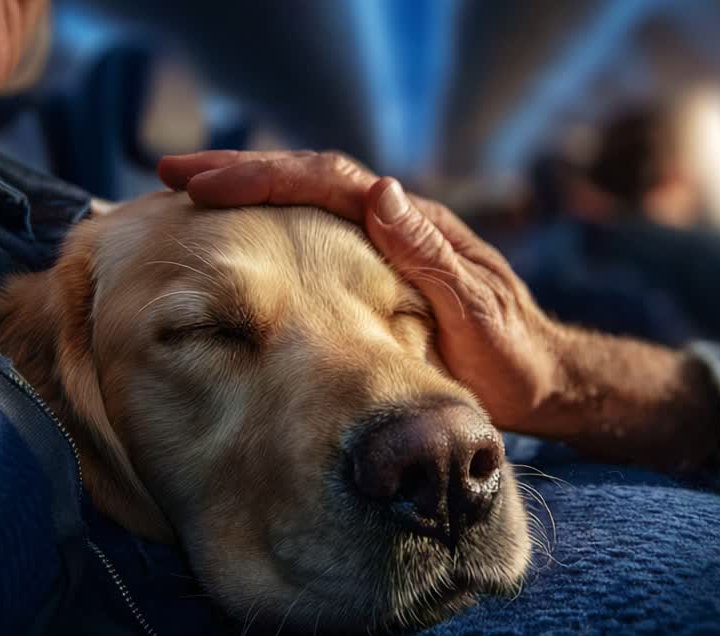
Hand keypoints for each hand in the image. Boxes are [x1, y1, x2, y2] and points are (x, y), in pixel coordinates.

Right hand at [158, 151, 719, 469]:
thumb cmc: (514, 357)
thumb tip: (379, 189)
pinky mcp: (385, 270)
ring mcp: (392, 244)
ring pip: (311, 202)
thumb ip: (429, 254)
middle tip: (174, 173)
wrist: (545, 379)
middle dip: (241, 171)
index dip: (263, 177)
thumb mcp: (476, 311)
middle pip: (311, 178)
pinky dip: (276, 224)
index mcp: (414, 225)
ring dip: (252, 192)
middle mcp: (399, 223)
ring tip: (191, 192)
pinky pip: (320, 234)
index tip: (203, 181)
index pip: (330, 181)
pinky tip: (243, 237)